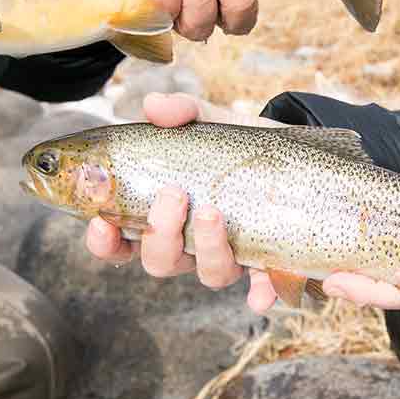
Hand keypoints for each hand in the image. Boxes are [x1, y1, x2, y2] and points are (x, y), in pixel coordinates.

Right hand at [83, 92, 310, 310]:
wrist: (297, 153)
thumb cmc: (238, 146)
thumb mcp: (212, 122)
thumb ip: (183, 112)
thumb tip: (154, 106)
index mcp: (165, 216)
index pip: (122, 241)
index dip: (105, 242)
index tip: (102, 223)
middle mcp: (193, 244)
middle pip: (161, 261)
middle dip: (160, 235)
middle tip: (172, 195)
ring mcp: (230, 255)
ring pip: (209, 274)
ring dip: (207, 250)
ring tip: (212, 213)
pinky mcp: (269, 260)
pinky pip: (263, 287)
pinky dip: (262, 292)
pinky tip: (263, 290)